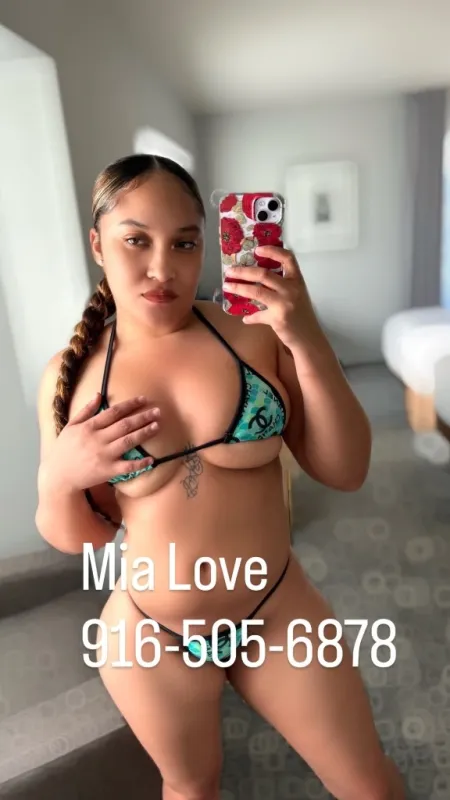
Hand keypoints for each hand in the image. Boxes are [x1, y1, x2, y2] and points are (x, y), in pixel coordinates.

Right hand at [43, 395, 159, 491]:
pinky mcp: (107, 471)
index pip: (113, 412)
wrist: (59, 476)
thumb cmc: (64, 449)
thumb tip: (99, 394)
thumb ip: (86, 410)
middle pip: (124, 425)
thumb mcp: (71, 426)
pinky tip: (152, 459)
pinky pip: (127, 466)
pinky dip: (140, 463)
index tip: (143, 399)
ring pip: (128, 442)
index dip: (130, 404)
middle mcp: (98, 439)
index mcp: (89, 427)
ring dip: (144, 433)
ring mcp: (104, 455)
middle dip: (142, 417)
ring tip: (157, 426)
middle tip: (157, 411)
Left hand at [224, 245, 322, 348]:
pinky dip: (250, 317)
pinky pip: (258, 315)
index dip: (273, 251)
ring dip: (239, 287)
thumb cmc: (302, 316)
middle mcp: (292, 289)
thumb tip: (257, 282)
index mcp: (297, 280)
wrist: (309, 338)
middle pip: (264, 274)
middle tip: (230, 271)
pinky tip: (245, 318)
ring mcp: (284, 303)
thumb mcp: (296, 296)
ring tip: (227, 286)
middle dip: (243, 271)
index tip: (257, 250)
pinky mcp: (277, 318)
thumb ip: (280, 288)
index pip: (288, 258)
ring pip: (257, 290)